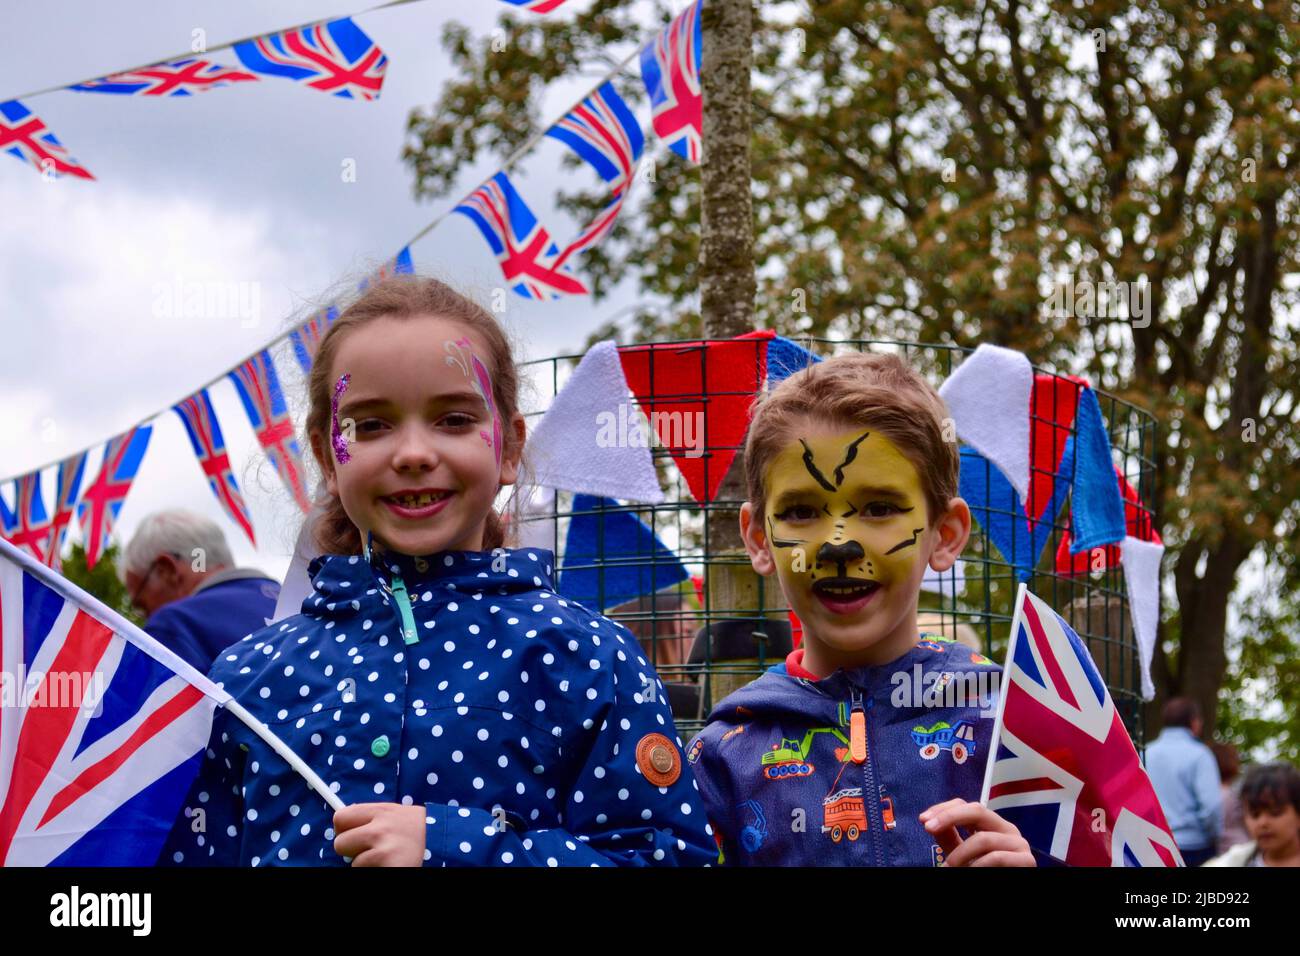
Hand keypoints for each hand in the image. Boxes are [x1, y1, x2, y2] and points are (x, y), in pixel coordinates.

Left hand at [333, 803, 426, 866]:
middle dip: (351, 850)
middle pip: (340, 843)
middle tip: (370, 850)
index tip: (351, 835)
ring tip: (386, 857)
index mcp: (380, 811)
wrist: (442, 840)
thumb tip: (342, 824)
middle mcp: (379, 828)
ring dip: (366, 863)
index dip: (343, 829)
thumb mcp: (393, 813)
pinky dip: (375, 871)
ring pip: (353, 863)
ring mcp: (383, 849)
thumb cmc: (414, 829)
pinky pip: (363, 872)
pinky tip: (389, 864)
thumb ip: (370, 816)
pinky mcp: (387, 865)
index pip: (340, 817)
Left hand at [919, 798, 1035, 866]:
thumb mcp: (961, 853)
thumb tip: (928, 820)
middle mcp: (1007, 829)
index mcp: (992, 824)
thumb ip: (949, 836)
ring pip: (983, 838)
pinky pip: (996, 857)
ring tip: (948, 867)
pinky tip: (969, 871)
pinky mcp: (1026, 861)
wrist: (1006, 890)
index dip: (943, 809)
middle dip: (949, 816)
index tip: (923, 820)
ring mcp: (1019, 843)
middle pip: (977, 810)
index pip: (966, 805)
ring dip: (960, 854)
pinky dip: (977, 866)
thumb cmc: (982, 871)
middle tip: (929, 828)